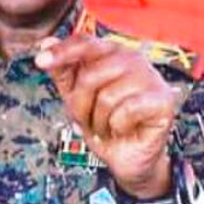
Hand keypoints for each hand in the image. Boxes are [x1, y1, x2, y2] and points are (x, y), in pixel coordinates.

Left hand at [35, 34, 179, 199]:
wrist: (129, 160)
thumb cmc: (106, 126)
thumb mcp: (77, 99)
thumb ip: (64, 72)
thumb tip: (45, 44)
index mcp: (113, 54)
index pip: (86, 43)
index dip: (63, 52)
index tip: (40, 62)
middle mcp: (134, 60)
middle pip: (92, 74)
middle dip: (81, 104)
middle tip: (86, 121)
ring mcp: (151, 78)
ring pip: (108, 95)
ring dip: (99, 121)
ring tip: (106, 128)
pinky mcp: (163, 100)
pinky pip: (127, 110)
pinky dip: (118, 126)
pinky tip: (123, 130)